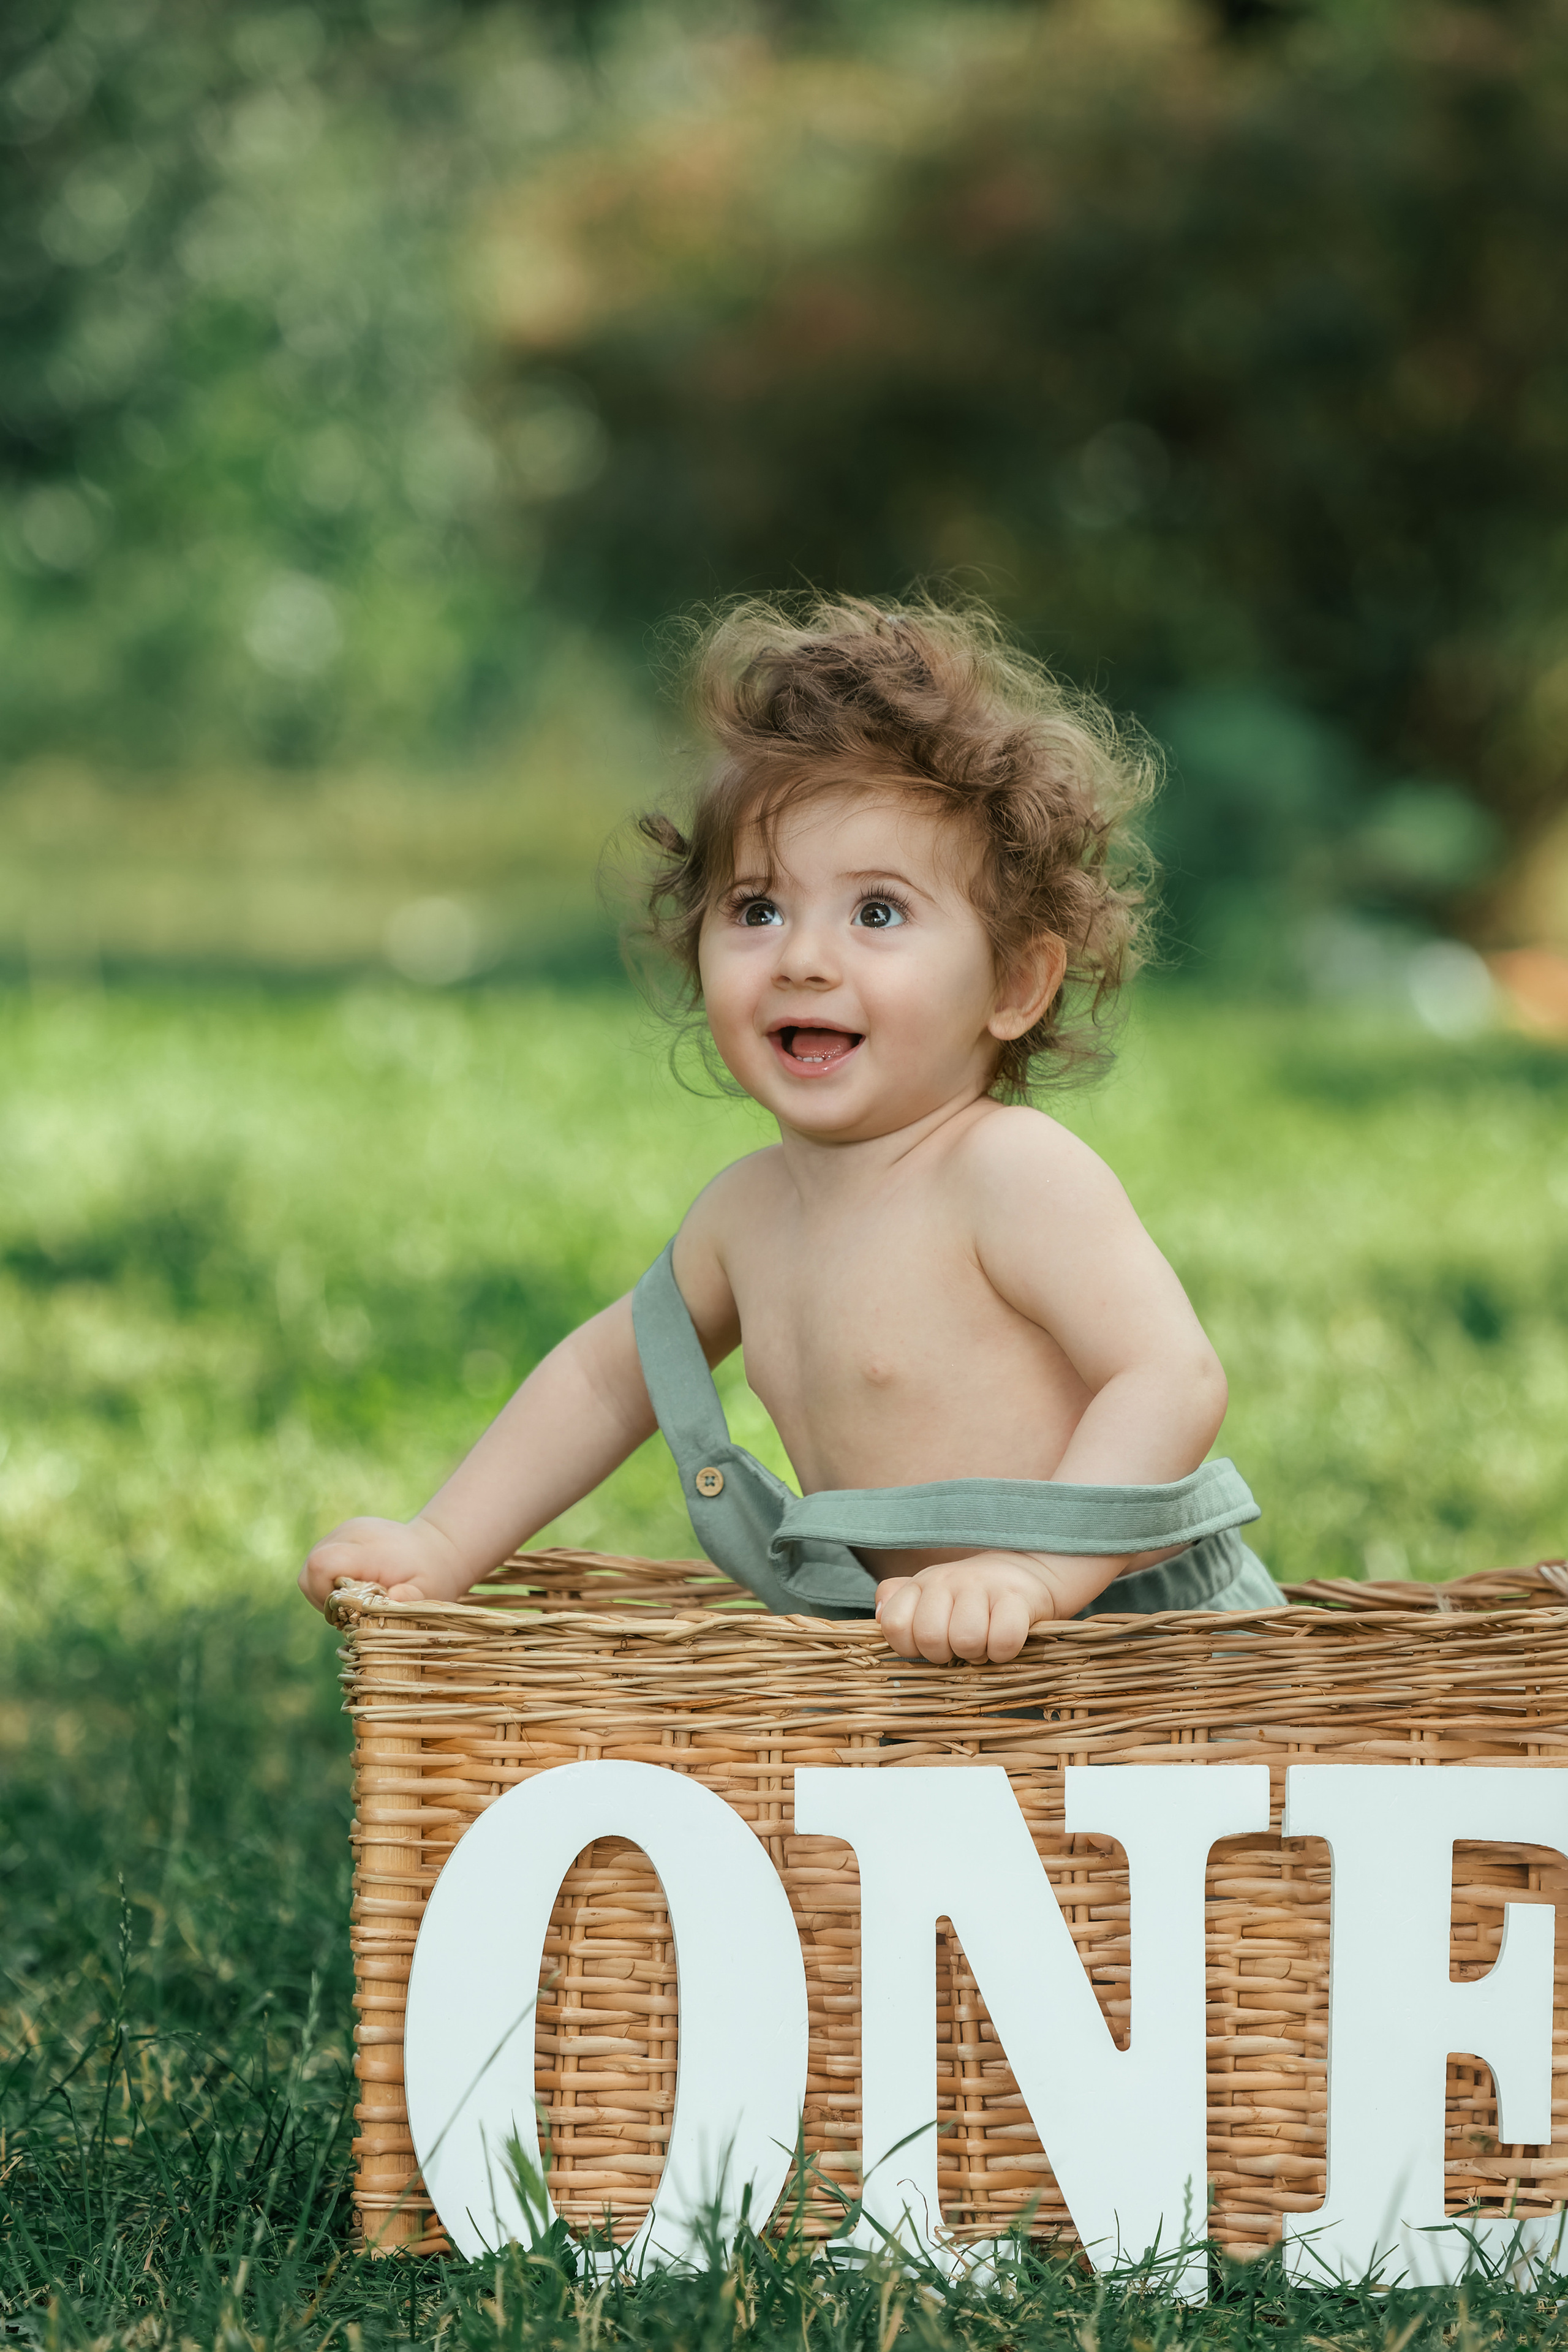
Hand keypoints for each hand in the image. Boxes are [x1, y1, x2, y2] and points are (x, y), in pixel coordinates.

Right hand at [298, 1515, 470, 1612]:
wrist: (437, 1547)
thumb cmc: (432, 1576)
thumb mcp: (429, 1591)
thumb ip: (410, 1599)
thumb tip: (393, 1598)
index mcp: (370, 1548)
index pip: (323, 1564)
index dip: (324, 1593)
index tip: (348, 1609)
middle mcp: (352, 1534)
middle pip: (311, 1568)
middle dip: (322, 1596)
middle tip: (351, 1609)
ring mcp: (345, 1530)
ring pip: (312, 1566)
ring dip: (324, 1589)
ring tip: (354, 1598)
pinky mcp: (342, 1534)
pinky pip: (320, 1561)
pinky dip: (328, 1580)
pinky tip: (353, 1586)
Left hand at [874, 1551, 1064, 1664]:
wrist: (1024, 1573)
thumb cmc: (968, 1597)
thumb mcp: (928, 1595)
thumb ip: (896, 1604)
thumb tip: (878, 1614)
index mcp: (921, 1584)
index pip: (894, 1624)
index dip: (909, 1647)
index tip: (930, 1643)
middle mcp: (947, 1580)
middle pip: (930, 1638)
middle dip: (945, 1655)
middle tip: (960, 1646)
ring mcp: (982, 1586)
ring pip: (965, 1641)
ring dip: (976, 1654)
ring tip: (983, 1642)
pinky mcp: (1016, 1597)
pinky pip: (1003, 1641)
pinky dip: (1003, 1653)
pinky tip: (1004, 1642)